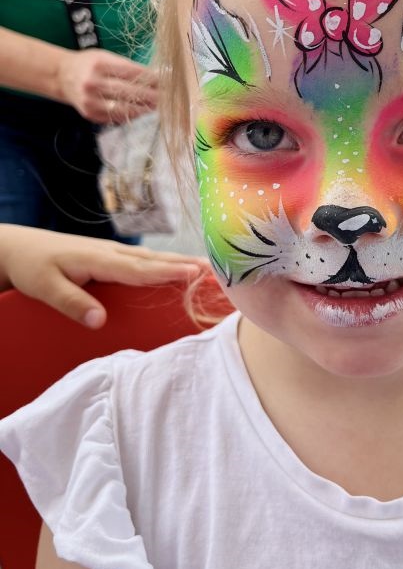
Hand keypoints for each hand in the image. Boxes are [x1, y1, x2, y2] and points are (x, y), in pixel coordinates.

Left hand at [0, 225, 203, 327]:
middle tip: (216, 270)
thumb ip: (73, 303)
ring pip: (153, 258)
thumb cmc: (31, 267)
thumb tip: (101, 320)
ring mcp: (113, 253)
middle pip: (155, 260)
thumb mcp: (45, 287)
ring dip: (180, 262)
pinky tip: (178, 267)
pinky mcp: (111, 256)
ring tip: (207, 268)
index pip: (141, 269)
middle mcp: (112, 253)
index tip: (196, 274)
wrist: (18, 247)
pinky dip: (166, 263)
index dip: (169, 272)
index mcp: (100, 260)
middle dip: (186, 264)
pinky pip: (145, 261)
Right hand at [56, 48, 158, 123]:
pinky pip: (116, 117)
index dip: (151, 79)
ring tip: (159, 109)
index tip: (166, 83)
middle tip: (168, 99)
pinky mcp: (90, 114)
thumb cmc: (89, 64)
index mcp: (99, 65)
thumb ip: (128, 67)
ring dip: (144, 110)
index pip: (132, 73)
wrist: (62, 76)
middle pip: (129, 92)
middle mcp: (93, 83)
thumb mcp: (106, 57)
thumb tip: (157, 76)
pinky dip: (131, 116)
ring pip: (124, 109)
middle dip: (152, 96)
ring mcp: (90, 101)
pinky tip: (143, 114)